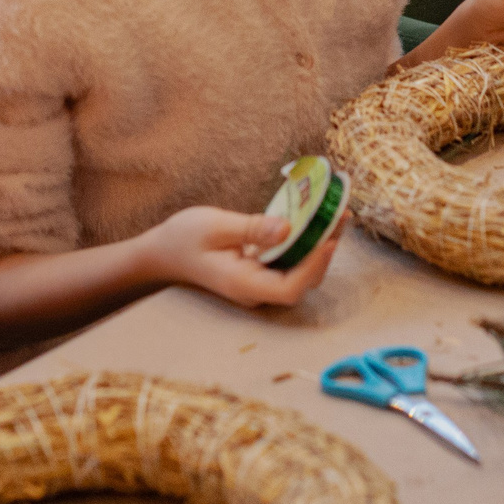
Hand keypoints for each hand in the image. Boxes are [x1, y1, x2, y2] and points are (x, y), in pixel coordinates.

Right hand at [139, 205, 345, 309]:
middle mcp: (255, 290)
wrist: (161, 253)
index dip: (314, 267)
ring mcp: (258, 282)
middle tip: (342, 215)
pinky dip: (306, 242)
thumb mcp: (214, 226)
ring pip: (299, 271)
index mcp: (243, 284)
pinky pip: (290, 261)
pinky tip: (316, 220)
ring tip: (337, 214)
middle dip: (325, 251)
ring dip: (320, 245)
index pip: (289, 288)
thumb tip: (287, 228)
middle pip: (302, 281)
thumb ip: (251, 229)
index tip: (329, 239)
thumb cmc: (183, 238)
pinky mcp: (260, 271)